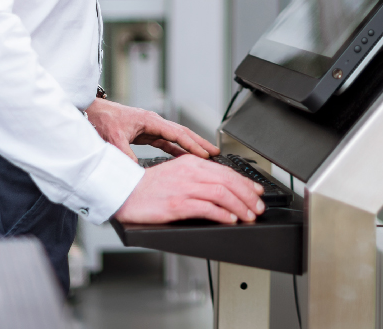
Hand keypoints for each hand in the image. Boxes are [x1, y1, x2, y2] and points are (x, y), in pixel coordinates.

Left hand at [86, 98, 219, 160]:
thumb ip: (126, 156)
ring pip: (176, 138)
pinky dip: (176, 150)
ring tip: (205, 157)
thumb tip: (138, 173)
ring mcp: (150, 127)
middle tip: (216, 152)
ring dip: (190, 147)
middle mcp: (153, 123)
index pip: (176, 134)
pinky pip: (166, 142)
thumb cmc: (102, 120)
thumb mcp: (113, 139)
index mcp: (150, 121)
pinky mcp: (145, 133)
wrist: (91, 112)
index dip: (191, 145)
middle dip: (199, 143)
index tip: (205, 154)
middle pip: (182, 133)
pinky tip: (183, 158)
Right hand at [114, 154, 265, 224]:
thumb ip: (197, 178)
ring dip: (240, 206)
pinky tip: (231, 220)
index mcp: (191, 162)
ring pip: (222, 193)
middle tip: (258, 208)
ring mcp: (184, 188)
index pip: (226, 171)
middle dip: (248, 196)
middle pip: (228, 181)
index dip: (245, 183)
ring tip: (249, 216)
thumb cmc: (149, 187)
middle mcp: (190, 172)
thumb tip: (221, 189)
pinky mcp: (177, 204)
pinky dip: (222, 214)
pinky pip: (206, 208)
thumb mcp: (176, 174)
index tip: (257, 193)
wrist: (124, 192)